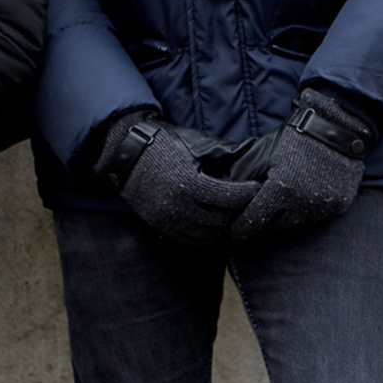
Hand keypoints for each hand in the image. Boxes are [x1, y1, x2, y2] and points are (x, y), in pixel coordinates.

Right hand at [95, 111, 259, 245]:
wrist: (124, 151)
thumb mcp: (193, 143)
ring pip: (208, 235)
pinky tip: (215, 226)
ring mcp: (168, 219)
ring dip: (224, 228)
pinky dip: (206, 235)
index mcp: (189, 183)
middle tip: (252, 205)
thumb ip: (221, 155)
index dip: (248, 194)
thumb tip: (248, 159)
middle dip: (240, 213)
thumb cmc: (162, 142)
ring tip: (236, 217)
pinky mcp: (160, 226)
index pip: (230, 198)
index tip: (258, 188)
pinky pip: (190, 239)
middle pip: (222, 221)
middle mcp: (179, 206)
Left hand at [229, 88, 372, 241]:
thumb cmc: (296, 136)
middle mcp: (302, 203)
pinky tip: (299, 203)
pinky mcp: (339, 205)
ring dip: (286, 218)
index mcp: (280, 189)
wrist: (336, 127)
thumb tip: (234, 192)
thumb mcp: (266, 154)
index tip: (235, 232)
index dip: (243, 227)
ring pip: (298, 222)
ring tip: (277, 212)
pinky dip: (306, 211)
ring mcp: (323, 206)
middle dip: (265, 222)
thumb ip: (251, 176)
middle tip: (255, 220)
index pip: (256, 219)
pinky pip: (317, 215)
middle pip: (277, 224)